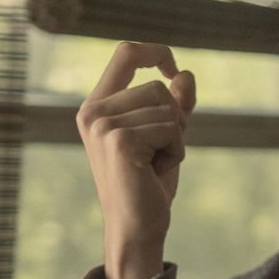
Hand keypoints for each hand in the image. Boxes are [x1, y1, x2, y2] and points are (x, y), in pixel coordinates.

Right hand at [76, 42, 196, 278]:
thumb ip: (174, 104)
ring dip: (176, 139)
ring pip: (168, 109)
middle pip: (158, 87)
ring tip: (154, 164)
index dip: (156, 52)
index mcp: (98, 105)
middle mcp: (93, 112)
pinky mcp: (119, 140)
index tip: (173, 69)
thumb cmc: (149, 182)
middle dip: (175, 119)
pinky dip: (176, 151)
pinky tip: (155, 172)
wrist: (138, 226)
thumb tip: (185, 74)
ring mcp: (102, 125)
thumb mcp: (165, 136)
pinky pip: (172, 129)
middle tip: (158, 153)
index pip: (125, 53)